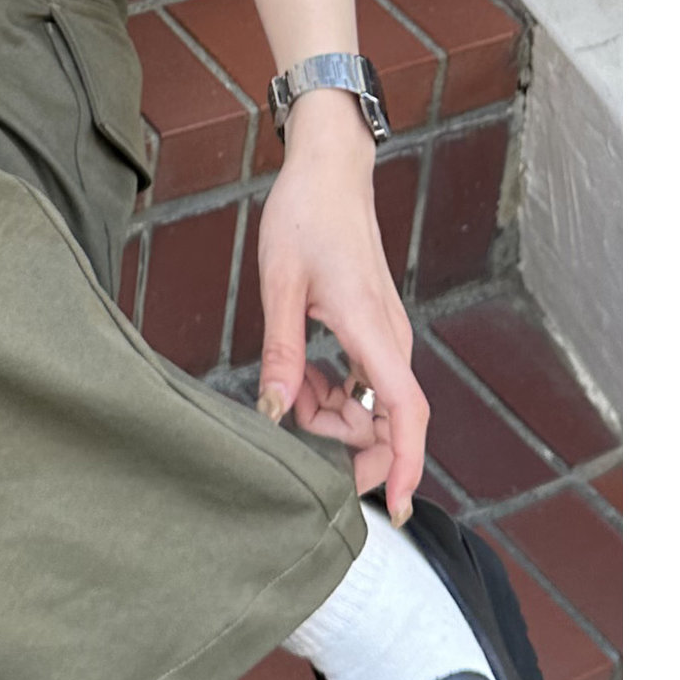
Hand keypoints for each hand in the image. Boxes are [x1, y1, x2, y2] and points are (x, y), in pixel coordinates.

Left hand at [254, 89, 428, 525]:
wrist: (329, 171)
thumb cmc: (303, 216)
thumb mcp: (279, 284)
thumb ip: (281, 352)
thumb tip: (275, 410)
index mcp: (371, 328)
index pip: (405, 412)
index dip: (403, 465)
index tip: (393, 508)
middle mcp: (390, 338)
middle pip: (386, 420)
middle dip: (343, 439)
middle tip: (288, 417)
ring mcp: (385, 334)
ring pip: (372, 403)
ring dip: (333, 413)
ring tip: (287, 385)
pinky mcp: (374, 330)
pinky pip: (364, 381)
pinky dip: (334, 391)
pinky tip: (300, 375)